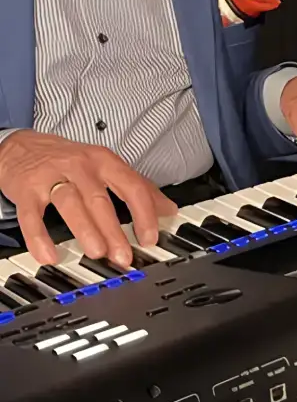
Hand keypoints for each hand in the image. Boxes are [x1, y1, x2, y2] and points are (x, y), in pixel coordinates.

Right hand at [0, 131, 176, 268]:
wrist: (21, 146)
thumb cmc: (69, 159)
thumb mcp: (106, 166)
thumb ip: (137, 187)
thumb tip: (169, 209)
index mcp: (105, 162)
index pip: (131, 186)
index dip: (144, 213)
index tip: (150, 238)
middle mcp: (81, 166)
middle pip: (101, 198)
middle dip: (114, 229)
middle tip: (124, 255)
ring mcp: (53, 176)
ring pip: (71, 203)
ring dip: (85, 229)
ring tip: (97, 252)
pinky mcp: (27, 189)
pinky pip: (33, 215)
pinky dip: (40, 236)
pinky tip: (49, 255)